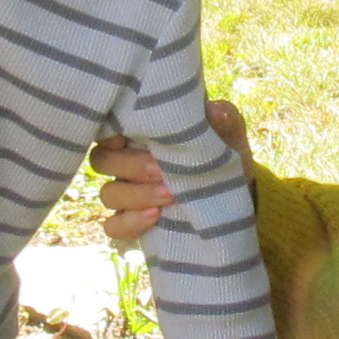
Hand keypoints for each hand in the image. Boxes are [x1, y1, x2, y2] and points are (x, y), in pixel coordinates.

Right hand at [93, 95, 248, 250]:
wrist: (235, 194)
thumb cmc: (221, 155)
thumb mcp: (227, 136)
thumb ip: (223, 121)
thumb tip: (217, 111)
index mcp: (140, 134)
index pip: (107, 129)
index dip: (109, 132)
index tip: (125, 136)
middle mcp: (126, 162)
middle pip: (103, 161)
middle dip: (132, 165)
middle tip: (161, 170)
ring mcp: (126, 194)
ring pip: (109, 194)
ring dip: (137, 195)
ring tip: (170, 194)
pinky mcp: (131, 222)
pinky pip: (114, 227)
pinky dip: (130, 222)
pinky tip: (155, 216)